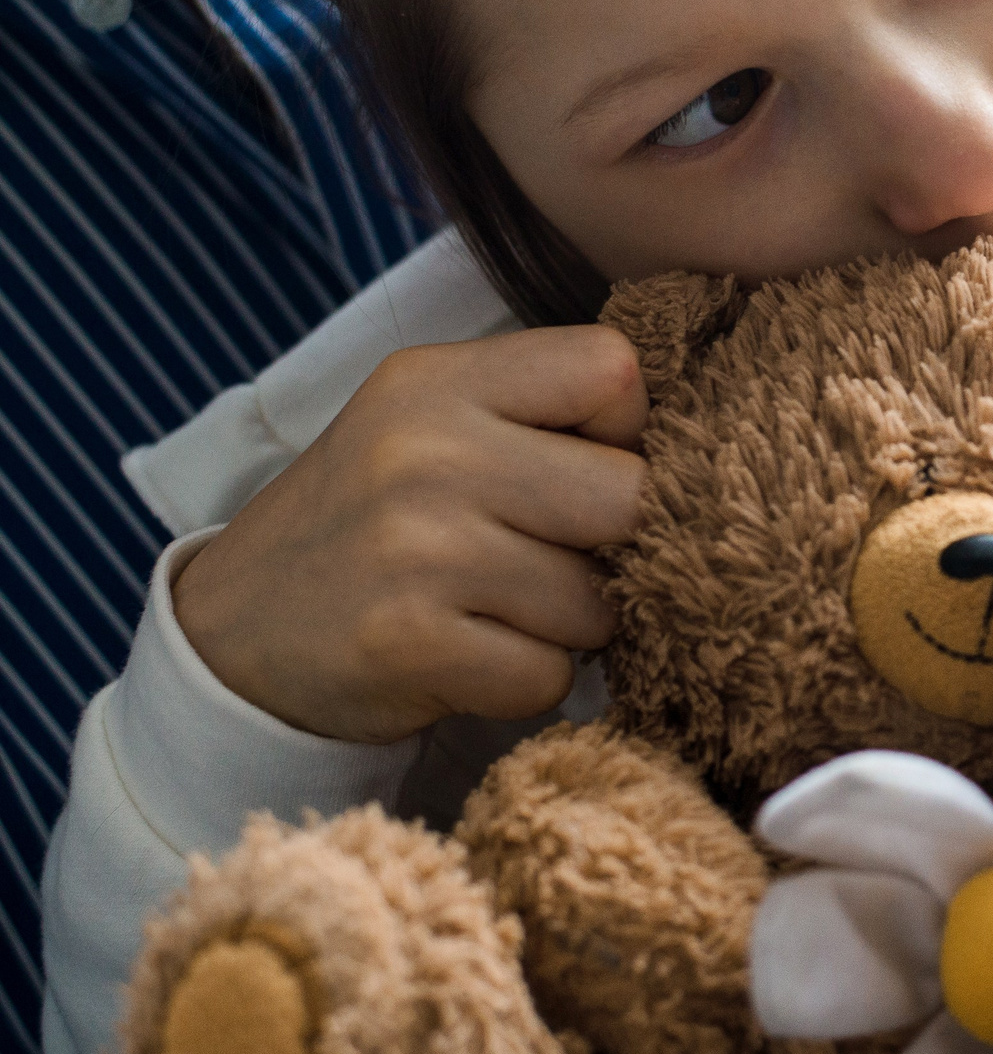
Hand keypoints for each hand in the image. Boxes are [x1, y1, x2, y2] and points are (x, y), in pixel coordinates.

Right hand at [174, 327, 649, 743]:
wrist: (233, 634)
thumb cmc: (373, 523)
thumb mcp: (432, 426)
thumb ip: (543, 416)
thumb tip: (697, 461)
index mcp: (439, 380)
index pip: (615, 371)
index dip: (626, 433)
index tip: (578, 469)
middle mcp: (426, 451)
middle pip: (633, 496)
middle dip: (616, 547)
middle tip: (554, 561)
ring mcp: (416, 547)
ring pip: (599, 601)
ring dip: (570, 626)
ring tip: (497, 611)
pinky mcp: (409, 642)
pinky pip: (548, 675)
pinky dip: (526, 683)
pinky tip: (469, 657)